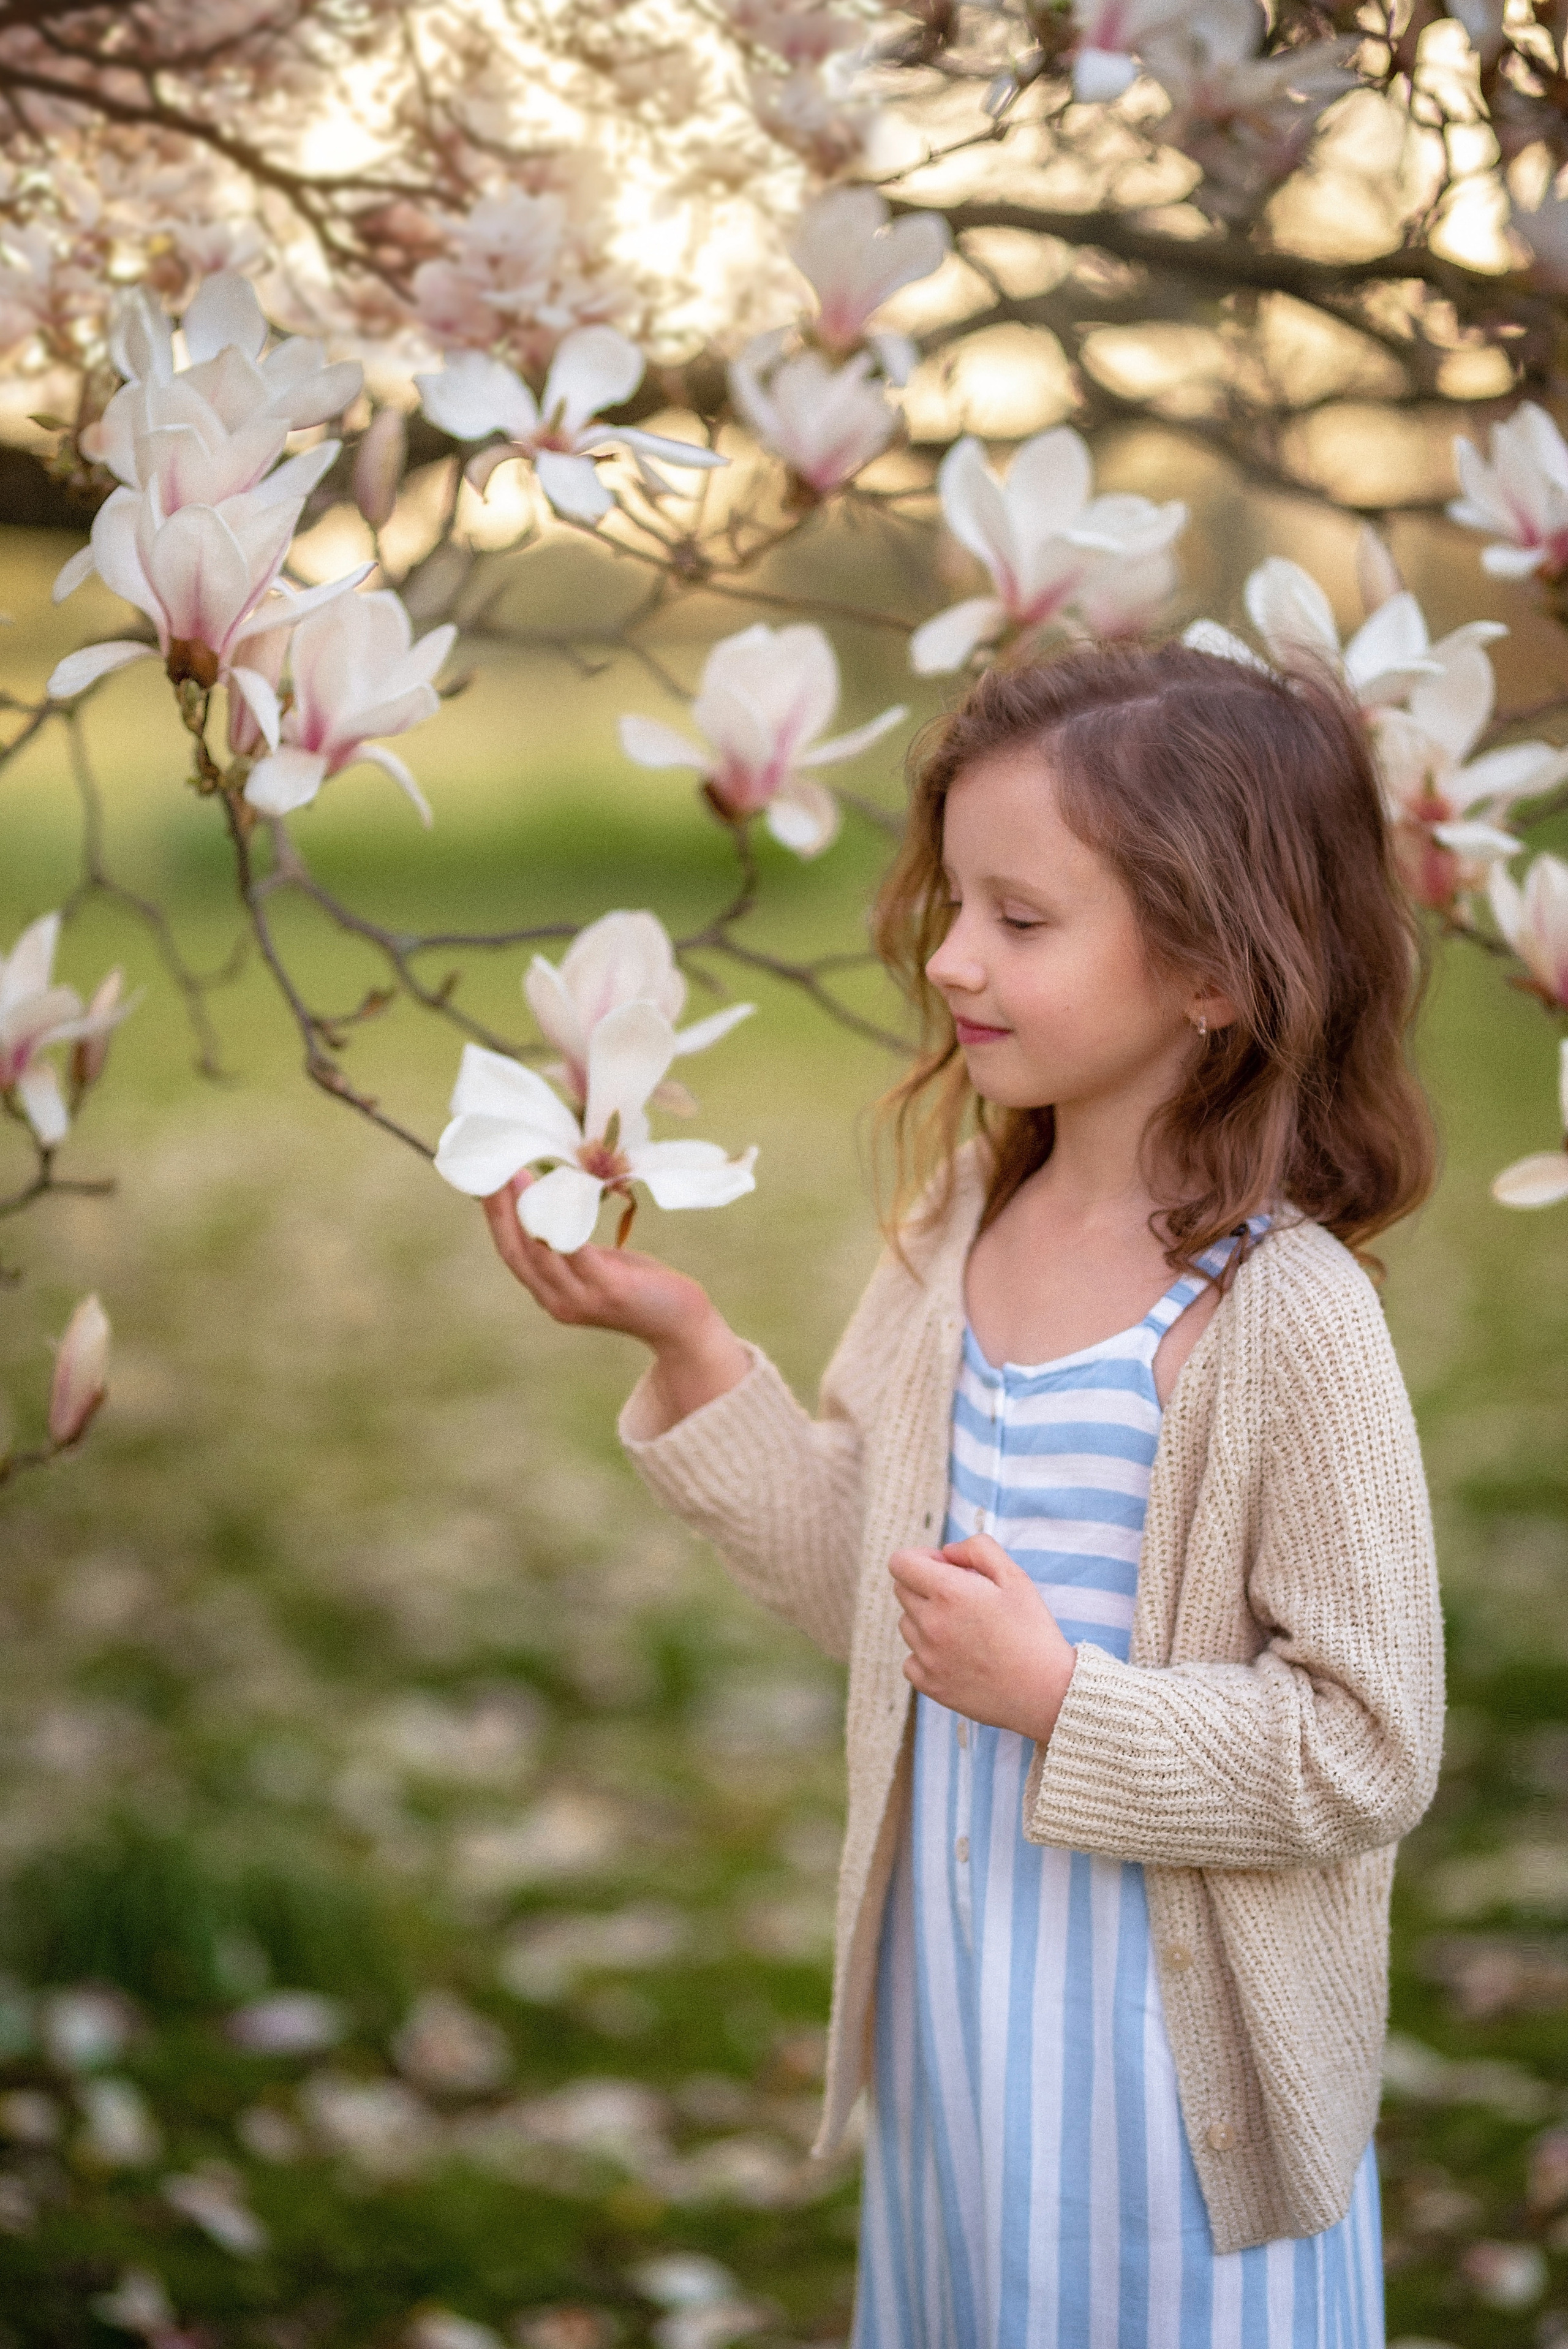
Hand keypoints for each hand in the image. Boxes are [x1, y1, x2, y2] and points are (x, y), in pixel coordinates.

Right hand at [481, 1176, 750, 1427]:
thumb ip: (571, 1247)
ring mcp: (582, 1299)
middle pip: (516, 1252)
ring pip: (539, 1252)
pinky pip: (576, 1253)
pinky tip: (558, 1197)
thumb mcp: (597, 1266)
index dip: (495, 1217)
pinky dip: (561, 1226)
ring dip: (524, 1211)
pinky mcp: (609, 1290)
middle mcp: (557, 1301)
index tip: (485, 1182)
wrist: (680, 1322)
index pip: (511, 1253)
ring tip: (518, 1174)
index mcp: (550, 1294)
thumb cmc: (639, 1286)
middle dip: (500, 1211)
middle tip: (493, 1171)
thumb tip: (553, 1202)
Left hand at [888, 1533, 1076, 1743]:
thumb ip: (978, 1550)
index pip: (901, 1563)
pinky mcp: (930, 1684)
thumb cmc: (1033, 1632)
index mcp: (948, 1593)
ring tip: (965, 1630)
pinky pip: (911, 1660)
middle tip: (963, 1598)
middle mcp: (930, 1624)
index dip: (922, 1558)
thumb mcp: (1015, 1577)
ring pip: (907, 1624)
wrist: (1046, 1693)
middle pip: (902, 1590)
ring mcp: (927, 1657)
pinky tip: (957, 1656)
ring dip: (926, 1619)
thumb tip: (947, 1551)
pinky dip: (926, 1655)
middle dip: (925, 1585)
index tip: (945, 1569)